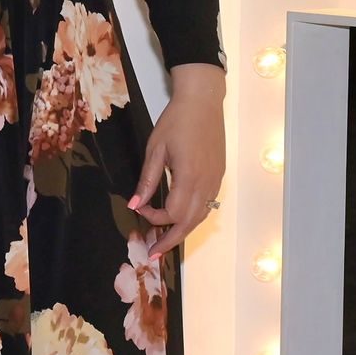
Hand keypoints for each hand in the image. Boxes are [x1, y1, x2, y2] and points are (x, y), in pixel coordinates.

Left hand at [128, 64, 225, 258]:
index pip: (172, 213)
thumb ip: (147, 180)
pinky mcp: (220, 174)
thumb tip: (135, 205)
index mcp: (189, 177)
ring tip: (167, 239)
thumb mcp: (156, 149)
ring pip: (202, 216)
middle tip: (155, 254)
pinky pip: (208, 203)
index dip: (154, 218)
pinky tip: (183, 216)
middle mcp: (206, 183)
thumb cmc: (177, 120)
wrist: (203, 100)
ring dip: (184, 229)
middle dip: (171, 240)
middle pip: (190, 223)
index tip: (139, 210)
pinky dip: (194, 215)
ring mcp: (216, 180)